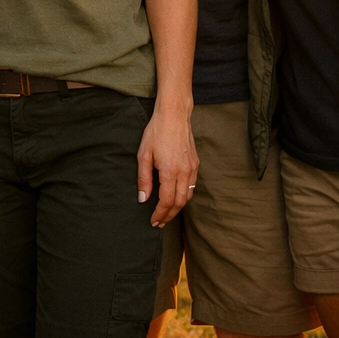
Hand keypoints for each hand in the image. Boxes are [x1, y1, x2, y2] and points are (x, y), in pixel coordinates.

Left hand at [137, 102, 197, 225]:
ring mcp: (192, 168)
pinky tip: (176, 196)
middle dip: (169, 215)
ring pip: (188, 196)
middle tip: (160, 222)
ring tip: (167, 212)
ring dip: (178, 207)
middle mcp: (184, 172)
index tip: (154, 220)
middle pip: (179, 202)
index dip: (160, 214)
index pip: (166, 201)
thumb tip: (143, 198)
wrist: (174, 115)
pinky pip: (192, 185)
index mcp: (170, 171)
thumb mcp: (143, 154)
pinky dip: (184, 195)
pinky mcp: (195, 163)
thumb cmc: (156, 131)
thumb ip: (144, 179)